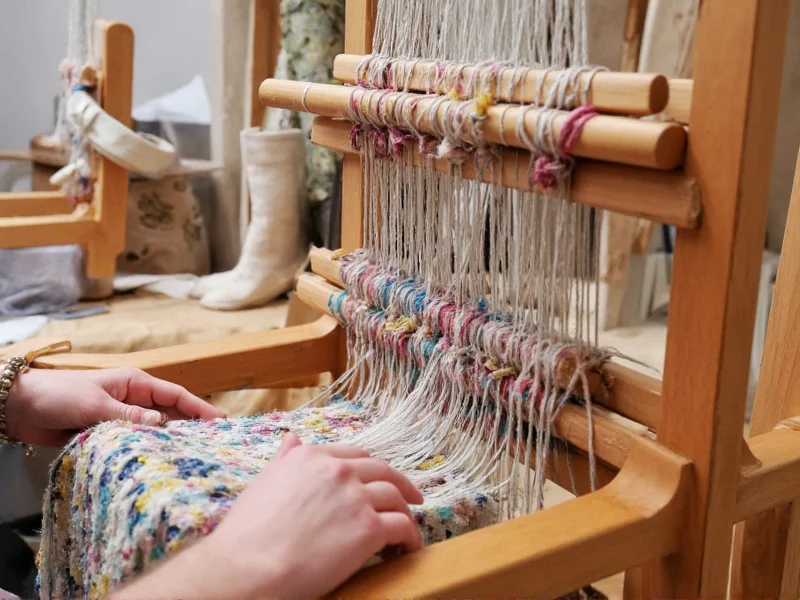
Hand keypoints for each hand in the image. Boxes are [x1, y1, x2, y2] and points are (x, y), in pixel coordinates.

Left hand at [4, 368, 224, 446]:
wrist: (20, 407)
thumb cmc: (58, 395)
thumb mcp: (95, 403)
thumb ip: (127, 415)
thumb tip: (161, 424)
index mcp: (135, 383)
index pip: (175, 396)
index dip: (199, 408)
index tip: (220, 422)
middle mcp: (133, 400)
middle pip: (170, 414)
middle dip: (191, 427)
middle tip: (212, 445)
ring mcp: (122, 418)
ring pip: (153, 431)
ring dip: (168, 441)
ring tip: (191, 457)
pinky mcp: (108, 435)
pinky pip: (133, 444)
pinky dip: (145, 452)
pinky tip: (157, 463)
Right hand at [113, 432, 423, 599]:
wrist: (246, 567)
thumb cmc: (247, 533)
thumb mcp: (264, 482)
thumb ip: (285, 459)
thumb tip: (293, 439)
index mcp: (312, 457)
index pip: (354, 456)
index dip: (371, 469)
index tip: (380, 479)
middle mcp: (337, 470)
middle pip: (382, 471)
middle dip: (399, 484)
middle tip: (410, 497)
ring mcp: (355, 497)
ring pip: (396, 497)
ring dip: (406, 511)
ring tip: (408, 527)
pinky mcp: (368, 528)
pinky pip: (402, 527)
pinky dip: (410, 537)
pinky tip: (408, 548)